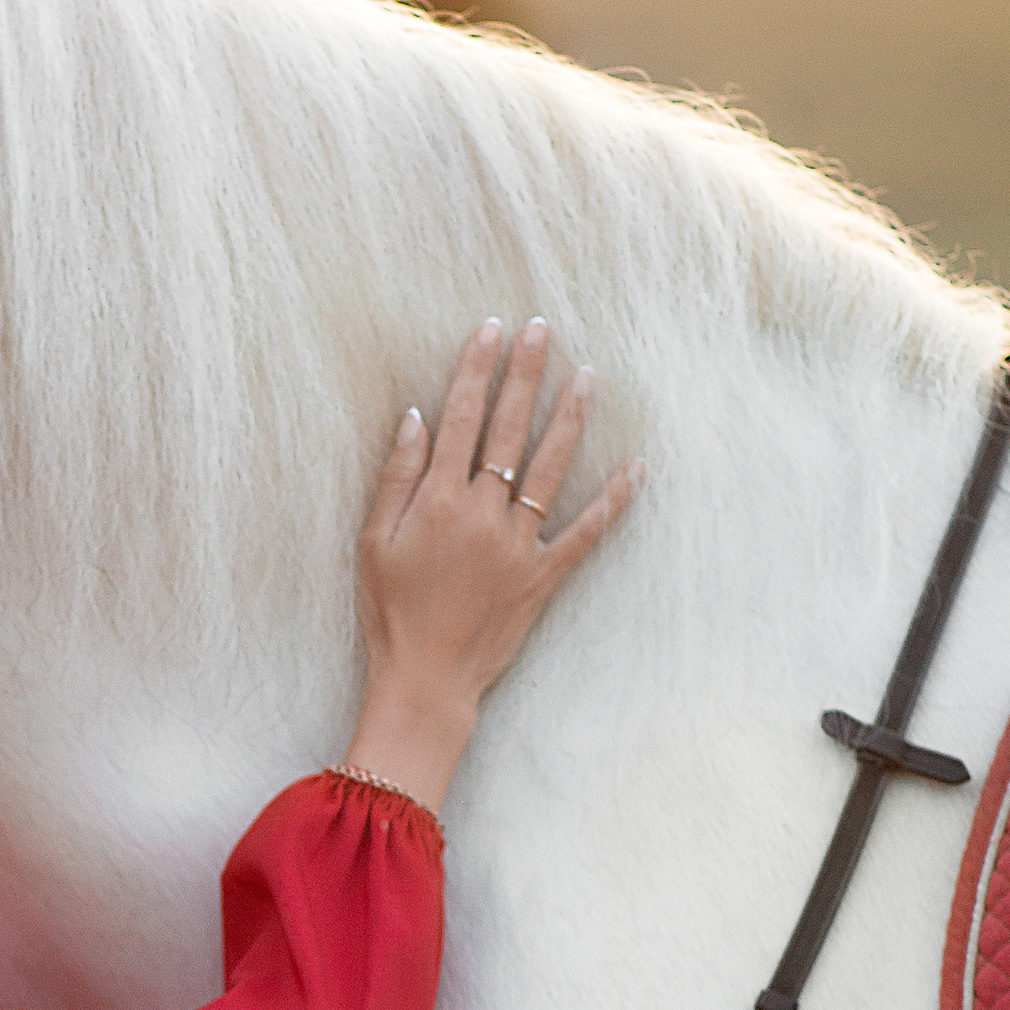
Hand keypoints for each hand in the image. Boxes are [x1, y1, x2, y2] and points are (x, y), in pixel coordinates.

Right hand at [346, 319, 641, 812]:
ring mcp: (518, 543)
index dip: (476, 370)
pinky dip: (614, 501)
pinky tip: (636, 468)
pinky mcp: (544, 575)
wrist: (426, 679)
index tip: (490, 330)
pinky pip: (586, 532)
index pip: (460, 419)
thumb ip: (396, 478)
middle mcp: (482, 514)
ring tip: (586, 375)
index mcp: (437, 501)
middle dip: (525, 375)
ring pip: (551, 467)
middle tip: (542, 329)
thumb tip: (417, 418)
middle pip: (508, 430)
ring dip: (569, 417)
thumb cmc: (389, 612)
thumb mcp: (372, 542)